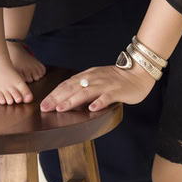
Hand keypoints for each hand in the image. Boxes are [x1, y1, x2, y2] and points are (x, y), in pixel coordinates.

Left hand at [39, 65, 155, 112]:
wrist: (138, 73)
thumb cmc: (117, 78)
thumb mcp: (97, 79)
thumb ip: (84, 86)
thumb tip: (68, 96)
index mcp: (87, 76)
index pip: (66, 84)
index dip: (54, 94)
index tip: (43, 103)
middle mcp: (93, 79)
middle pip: (72, 88)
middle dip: (57, 98)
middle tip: (45, 108)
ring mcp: (105, 85)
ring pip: (86, 92)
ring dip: (72, 100)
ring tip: (61, 108)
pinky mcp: (117, 91)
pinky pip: (107, 97)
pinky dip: (99, 102)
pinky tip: (92, 108)